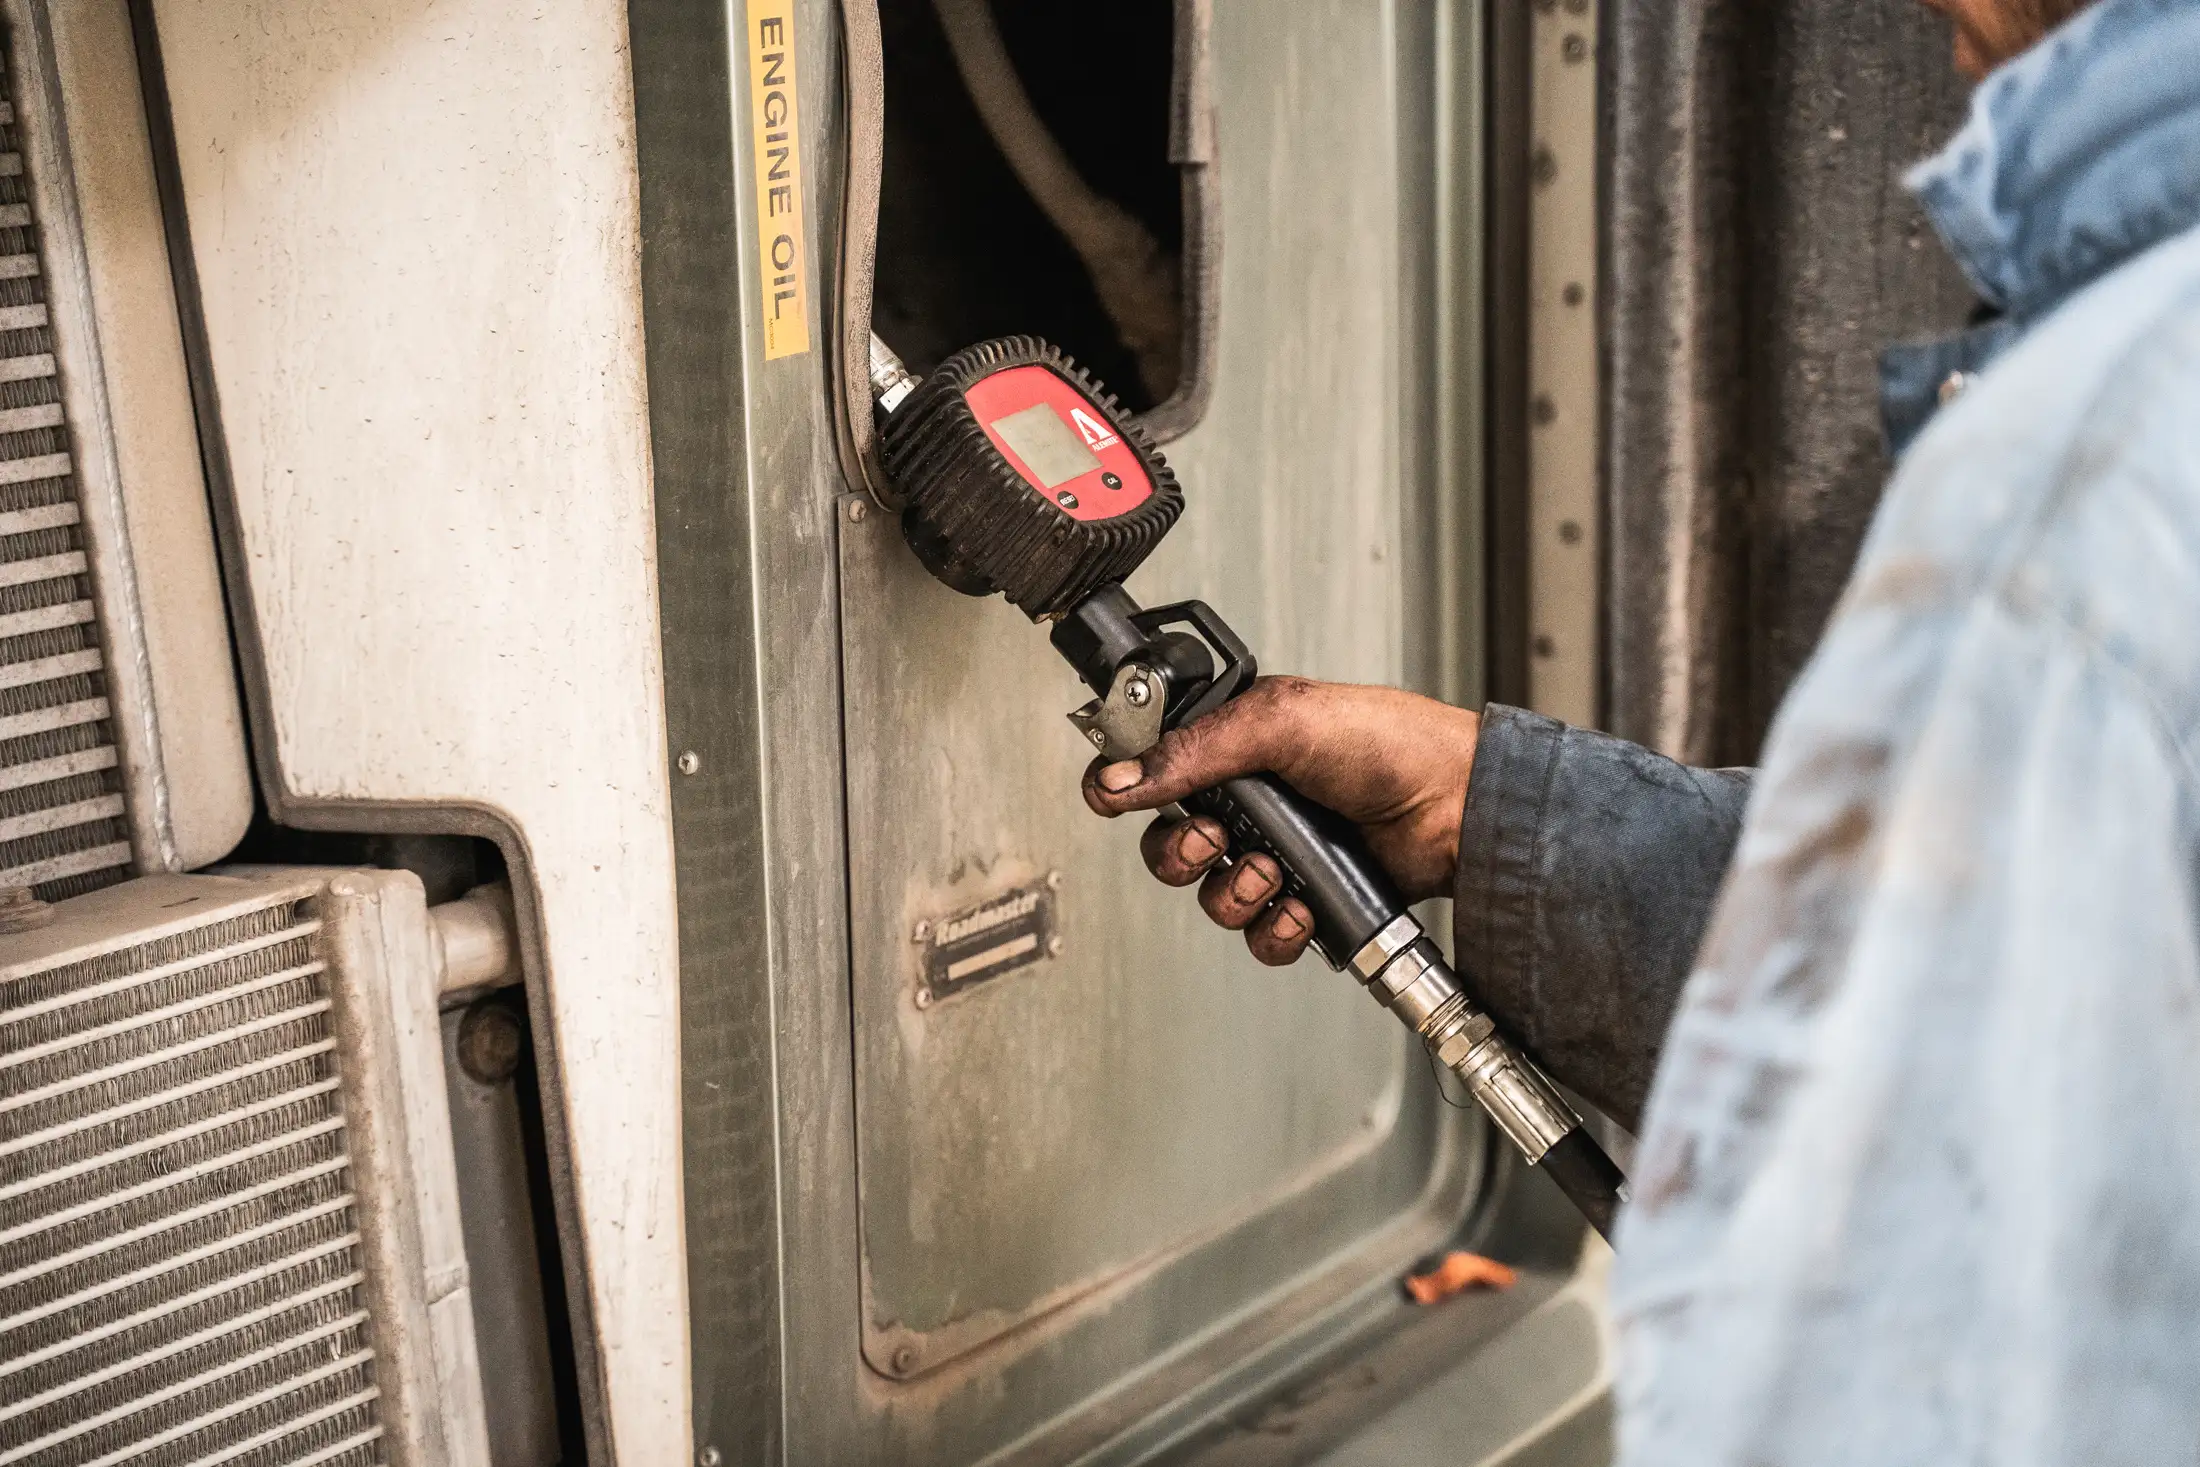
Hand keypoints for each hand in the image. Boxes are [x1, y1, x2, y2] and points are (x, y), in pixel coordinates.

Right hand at [1080, 677, 1479, 965]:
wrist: (1455, 807)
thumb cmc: (1389, 745)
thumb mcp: (1278, 723)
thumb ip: (1191, 750)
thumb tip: (1119, 777)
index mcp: (1235, 748)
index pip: (1153, 771)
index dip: (1126, 789)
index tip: (1115, 800)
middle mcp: (1251, 804)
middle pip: (1168, 846)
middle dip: (1182, 853)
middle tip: (1215, 840)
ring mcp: (1278, 855)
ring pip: (1211, 898)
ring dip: (1235, 892)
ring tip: (1273, 872)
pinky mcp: (1308, 900)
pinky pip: (1260, 935)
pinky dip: (1275, 928)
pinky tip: (1300, 905)